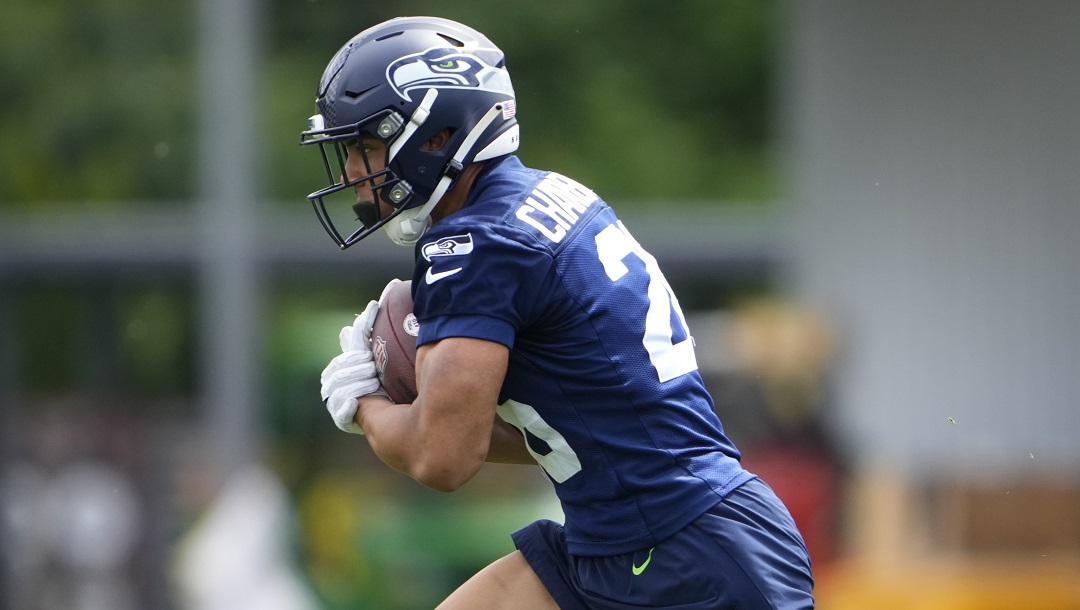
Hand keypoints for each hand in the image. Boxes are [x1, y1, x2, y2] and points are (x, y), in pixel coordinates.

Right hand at [320, 300, 387, 433]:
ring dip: (360, 387)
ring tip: (374, 386)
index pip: (342, 359)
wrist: (390, 410)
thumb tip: (373, 305)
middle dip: (359, 371)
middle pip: (340, 373)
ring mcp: (335, 403)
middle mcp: (332, 385)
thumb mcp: (374, 354)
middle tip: (374, 371)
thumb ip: (370, 332)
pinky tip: (355, 404)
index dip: (354, 357)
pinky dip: (347, 408)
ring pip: (342, 389)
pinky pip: (340, 411)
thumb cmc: (382, 378)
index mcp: (337, 368)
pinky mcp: (341, 419)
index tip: (369, 356)